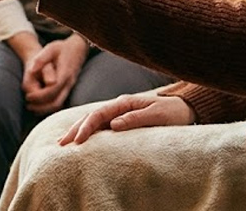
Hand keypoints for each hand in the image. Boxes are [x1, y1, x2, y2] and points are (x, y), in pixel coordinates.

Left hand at [22, 36, 88, 114]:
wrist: (78, 48)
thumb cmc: (62, 48)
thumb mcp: (50, 48)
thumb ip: (41, 59)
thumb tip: (32, 70)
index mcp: (64, 73)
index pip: (52, 89)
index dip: (39, 95)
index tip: (27, 96)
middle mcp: (69, 83)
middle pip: (57, 102)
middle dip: (41, 107)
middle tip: (28, 105)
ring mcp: (70, 87)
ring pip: (59, 105)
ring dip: (45, 109)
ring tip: (31, 107)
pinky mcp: (68, 89)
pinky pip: (60, 102)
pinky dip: (49, 107)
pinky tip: (39, 106)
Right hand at [58, 92, 195, 145]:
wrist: (184, 108)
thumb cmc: (173, 112)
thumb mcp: (157, 116)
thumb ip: (135, 118)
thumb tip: (112, 125)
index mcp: (124, 102)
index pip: (99, 114)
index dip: (86, 127)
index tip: (78, 141)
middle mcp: (118, 105)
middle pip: (90, 115)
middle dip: (74, 129)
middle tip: (61, 143)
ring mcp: (119, 111)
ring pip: (92, 119)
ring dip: (77, 129)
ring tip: (63, 141)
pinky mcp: (121, 118)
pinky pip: (100, 125)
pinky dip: (87, 131)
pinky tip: (79, 137)